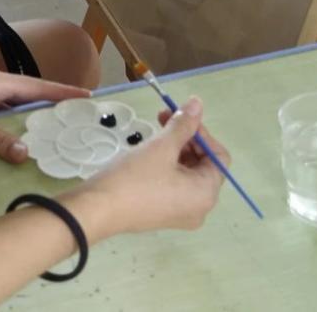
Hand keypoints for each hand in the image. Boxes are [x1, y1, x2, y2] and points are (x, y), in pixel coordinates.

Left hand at [0, 68, 89, 163]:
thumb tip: (26, 153)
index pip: (37, 86)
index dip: (61, 92)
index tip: (86, 95)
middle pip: (28, 92)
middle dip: (52, 101)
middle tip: (76, 113)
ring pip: (14, 102)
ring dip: (32, 112)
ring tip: (54, 124)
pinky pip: (1, 110)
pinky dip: (14, 119)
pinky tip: (19, 132)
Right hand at [78, 97, 227, 235]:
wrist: (98, 209)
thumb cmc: (135, 177)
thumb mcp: (161, 146)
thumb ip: (183, 124)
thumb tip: (198, 103)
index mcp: (206, 193)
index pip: (218, 156)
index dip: (201, 132)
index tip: (178, 116)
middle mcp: (200, 208)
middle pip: (203, 164)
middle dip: (186, 138)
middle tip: (162, 117)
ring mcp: (181, 214)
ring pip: (187, 173)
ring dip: (175, 149)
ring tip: (153, 133)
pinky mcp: (163, 214)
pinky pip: (174, 185)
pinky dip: (167, 165)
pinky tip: (148, 153)